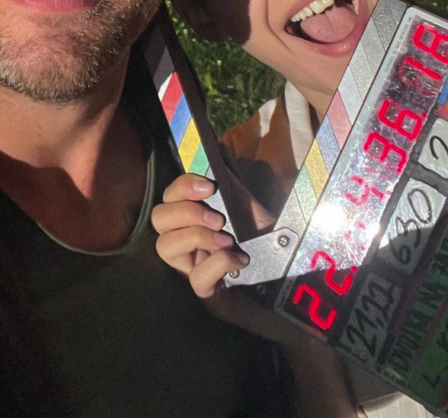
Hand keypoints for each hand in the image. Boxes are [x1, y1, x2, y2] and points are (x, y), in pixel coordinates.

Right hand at [152, 172, 320, 346]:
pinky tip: (239, 260)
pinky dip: (218, 264)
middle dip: (186, 212)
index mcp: (192, 220)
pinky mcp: (208, 296)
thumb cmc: (267, 246)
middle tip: (218, 219)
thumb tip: (223, 151)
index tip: (209, 186)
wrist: (289, 289)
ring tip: (225, 238)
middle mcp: (185, 244)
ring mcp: (191, 271)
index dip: (182, 186)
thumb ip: (234, 186)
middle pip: (158, 218)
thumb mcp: (250, 209)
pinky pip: (197, 280)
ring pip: (164, 247)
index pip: (168, 197)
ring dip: (196, 235)